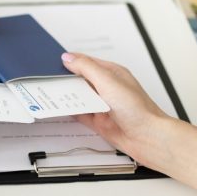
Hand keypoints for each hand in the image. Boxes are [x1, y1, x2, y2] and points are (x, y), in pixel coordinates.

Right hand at [60, 52, 175, 164]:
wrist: (148, 138)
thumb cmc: (138, 109)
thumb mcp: (108, 81)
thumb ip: (87, 68)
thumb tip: (69, 58)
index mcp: (112, 74)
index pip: (87, 63)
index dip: (71, 62)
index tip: (54, 63)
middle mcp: (107, 88)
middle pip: (81, 81)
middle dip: (66, 80)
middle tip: (48, 79)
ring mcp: (103, 105)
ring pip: (79, 97)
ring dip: (67, 96)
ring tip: (50, 92)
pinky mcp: (99, 121)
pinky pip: (80, 114)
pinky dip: (70, 112)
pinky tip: (61, 109)